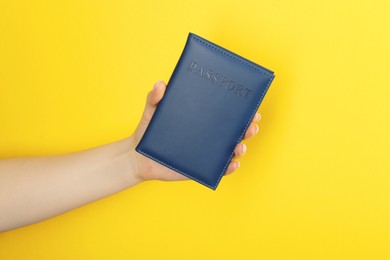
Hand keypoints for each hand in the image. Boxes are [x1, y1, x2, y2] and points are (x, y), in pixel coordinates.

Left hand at [129, 80, 261, 181]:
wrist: (139, 157)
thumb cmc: (148, 132)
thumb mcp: (151, 112)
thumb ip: (154, 98)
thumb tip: (160, 84)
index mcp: (201, 120)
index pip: (225, 114)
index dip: (240, 110)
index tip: (251, 106)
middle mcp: (208, 136)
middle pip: (234, 131)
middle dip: (248, 128)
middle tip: (252, 124)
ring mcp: (206, 153)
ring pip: (230, 150)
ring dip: (241, 147)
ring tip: (240, 146)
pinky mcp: (201, 168)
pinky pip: (219, 169)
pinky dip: (229, 168)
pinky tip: (233, 164)